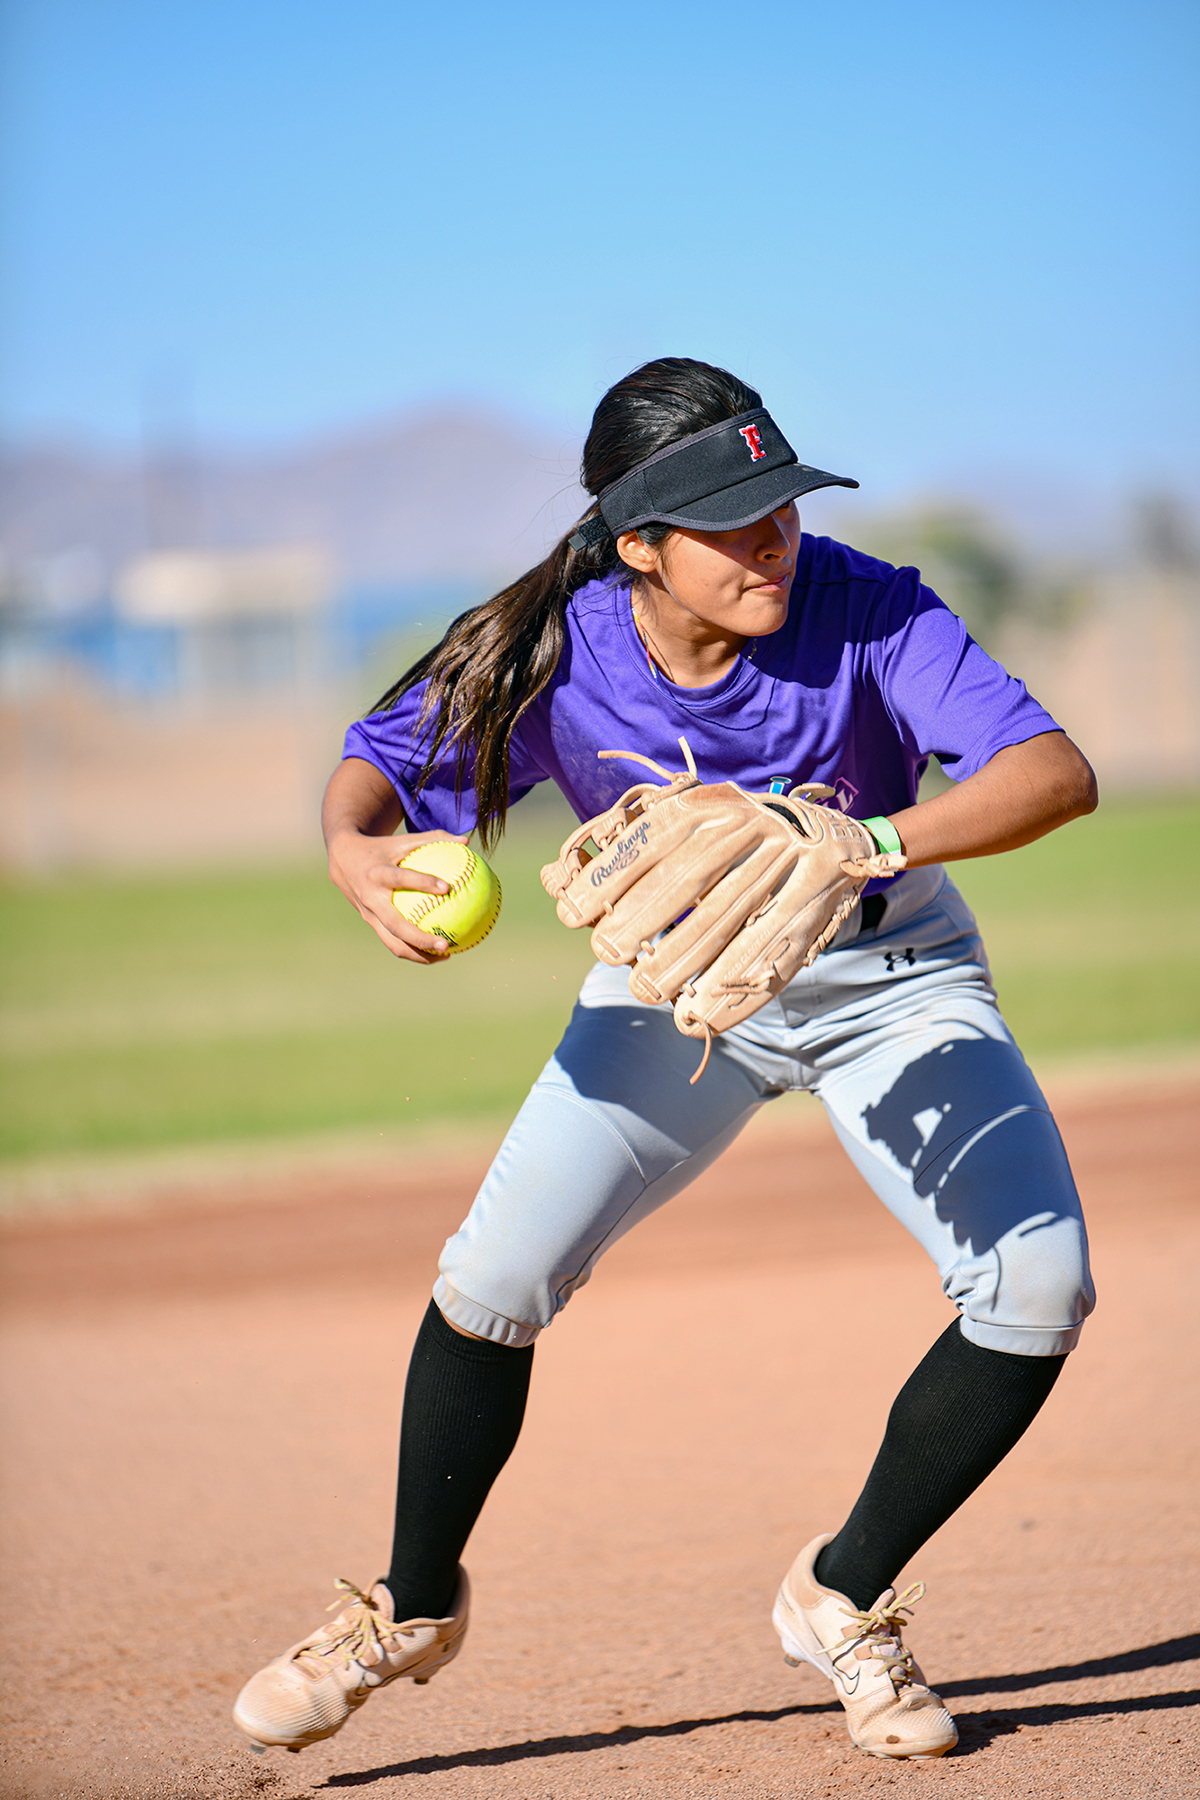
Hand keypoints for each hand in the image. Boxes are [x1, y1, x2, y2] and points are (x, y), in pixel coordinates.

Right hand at [321, 756, 468, 962]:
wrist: (342, 859)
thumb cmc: (380, 848)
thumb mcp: (401, 840)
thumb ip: (433, 839)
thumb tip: (466, 841)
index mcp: (378, 873)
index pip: (401, 878)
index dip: (422, 882)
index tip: (447, 887)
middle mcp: (371, 897)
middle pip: (395, 924)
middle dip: (420, 938)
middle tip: (446, 945)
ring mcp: (369, 914)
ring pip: (393, 941)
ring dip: (419, 954)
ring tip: (447, 955)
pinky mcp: (371, 922)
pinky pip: (393, 941)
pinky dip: (414, 950)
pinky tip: (437, 951)